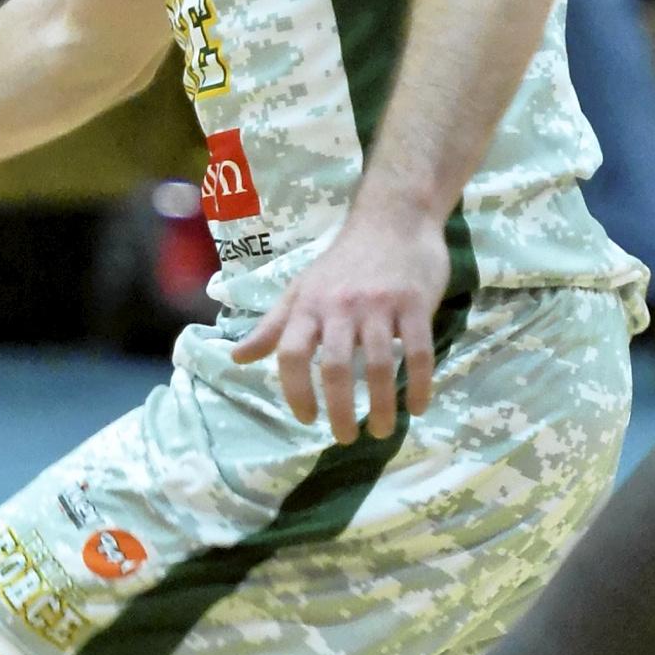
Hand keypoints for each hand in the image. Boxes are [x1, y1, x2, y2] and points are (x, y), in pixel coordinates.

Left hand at [232, 201, 447, 441]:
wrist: (393, 217)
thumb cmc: (344, 260)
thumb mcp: (302, 288)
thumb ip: (273, 327)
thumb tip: (237, 358)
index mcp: (309, 305)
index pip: (292, 355)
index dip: (296, 392)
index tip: (307, 419)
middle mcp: (341, 306)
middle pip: (336, 368)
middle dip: (340, 410)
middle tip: (345, 437)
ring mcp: (380, 305)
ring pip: (378, 365)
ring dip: (381, 406)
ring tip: (381, 431)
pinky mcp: (415, 304)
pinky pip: (418, 352)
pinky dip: (418, 384)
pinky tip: (418, 408)